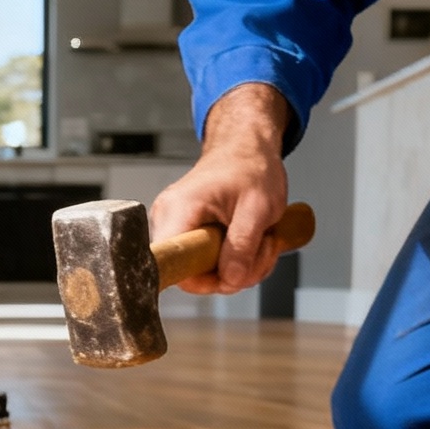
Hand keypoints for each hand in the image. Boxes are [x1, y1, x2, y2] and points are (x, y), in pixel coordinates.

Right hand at [150, 83, 292, 292]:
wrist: (247, 148)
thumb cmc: (251, 166)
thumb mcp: (258, 207)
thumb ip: (243, 246)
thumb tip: (230, 280)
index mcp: (178, 210)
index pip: (173, 266)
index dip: (201, 280)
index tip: (230, 273)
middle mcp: (168, 220)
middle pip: (192, 275)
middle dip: (234, 272)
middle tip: (261, 250)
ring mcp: (176, 227)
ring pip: (205, 272)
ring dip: (242, 266)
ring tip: (261, 240)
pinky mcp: (187, 234)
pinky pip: (209, 264)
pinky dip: (237, 260)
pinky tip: (251, 241)